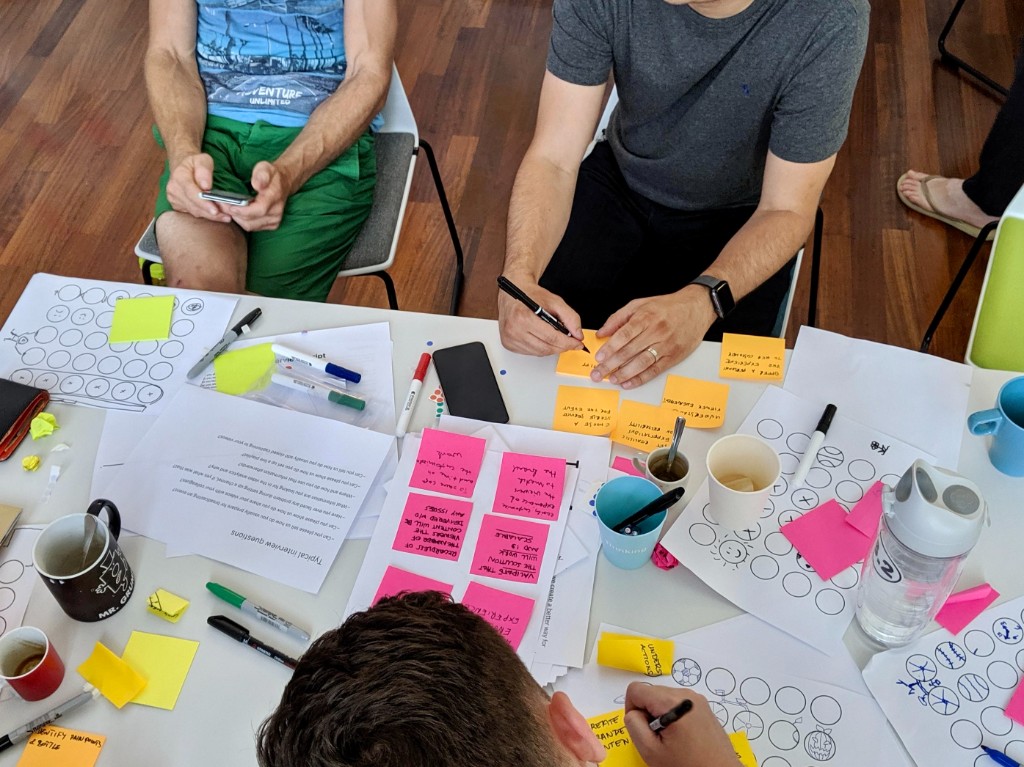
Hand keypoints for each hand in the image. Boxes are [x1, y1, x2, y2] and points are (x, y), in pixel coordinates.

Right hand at [165, 153, 231, 222]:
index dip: (203, 203)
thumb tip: (206, 186)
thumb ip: (204, 170)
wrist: (182, 168)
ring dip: (210, 216)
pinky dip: (206, 215)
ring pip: (195, 212)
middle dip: (211, 212)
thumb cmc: (195, 163)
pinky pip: (193, 213)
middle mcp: (174, 190)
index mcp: (179, 177)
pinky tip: (217, 215)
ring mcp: (174, 199)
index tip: (215, 210)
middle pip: (194, 205)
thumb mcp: (202, 159)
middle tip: (227, 216)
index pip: (191, 193)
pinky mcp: (178, 206)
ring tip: (225, 216)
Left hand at [229, 161, 293, 231]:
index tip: (228, 206)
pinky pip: (252, 227)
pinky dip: (242, 221)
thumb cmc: (271, 175)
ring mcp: (274, 220)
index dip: (242, 210)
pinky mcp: (272, 225)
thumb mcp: (265, 167)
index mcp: (274, 198)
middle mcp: (276, 212)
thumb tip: (256, 185)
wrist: (283, 183)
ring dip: (236, 218)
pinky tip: (236, 213)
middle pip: (250, 221)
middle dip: (234, 214)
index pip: (258, 210)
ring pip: (250, 226)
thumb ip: (261, 175)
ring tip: (226, 208)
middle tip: (220, 205)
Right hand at [497, 276, 585, 356]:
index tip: (578, 343)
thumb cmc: (531, 295)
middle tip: (571, 343)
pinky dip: (541, 349)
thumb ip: (570, 318)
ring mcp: (510, 339)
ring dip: (552, 349)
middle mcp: (514, 329)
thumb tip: (578, 334)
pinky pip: (531, 353)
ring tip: (558, 339)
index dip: (568, 343)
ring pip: (539, 353)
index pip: (551, 338)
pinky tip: (544, 340)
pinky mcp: (508, 344)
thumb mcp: (555, 301)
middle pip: (546, 348)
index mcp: (523, 317)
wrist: (514, 291)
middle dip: (562, 347)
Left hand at [590, 288, 713, 387]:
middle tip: (597, 373)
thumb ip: (618, 318)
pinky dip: (641, 378)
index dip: (610, 348)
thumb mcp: (640, 304)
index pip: (624, 335)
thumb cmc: (667, 306)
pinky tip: (628, 382)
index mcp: (646, 317)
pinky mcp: (674, 356)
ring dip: (624, 373)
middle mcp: (656, 331)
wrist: (696, 307)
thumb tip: (601, 332)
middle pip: (630, 351)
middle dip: (611, 364)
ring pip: (642, 362)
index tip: (599, 358)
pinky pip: (655, 370)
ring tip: (611, 379)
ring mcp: (666, 345)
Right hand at [624, 683, 737, 766]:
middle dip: (648, 713)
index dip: (632, 709)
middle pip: (651, 693)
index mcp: (671, 701)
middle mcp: (686, 694)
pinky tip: (683, 737)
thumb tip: (634, 712)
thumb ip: (634, 725)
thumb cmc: (686, 766)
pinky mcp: (704, 707)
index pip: (635, 689)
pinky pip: (679, 704)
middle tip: (659, 739)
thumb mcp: (651, 750)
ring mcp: (698, 699)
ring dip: (661, 716)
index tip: (642, 729)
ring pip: (664, 698)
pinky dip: (674, 717)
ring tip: (673, 739)